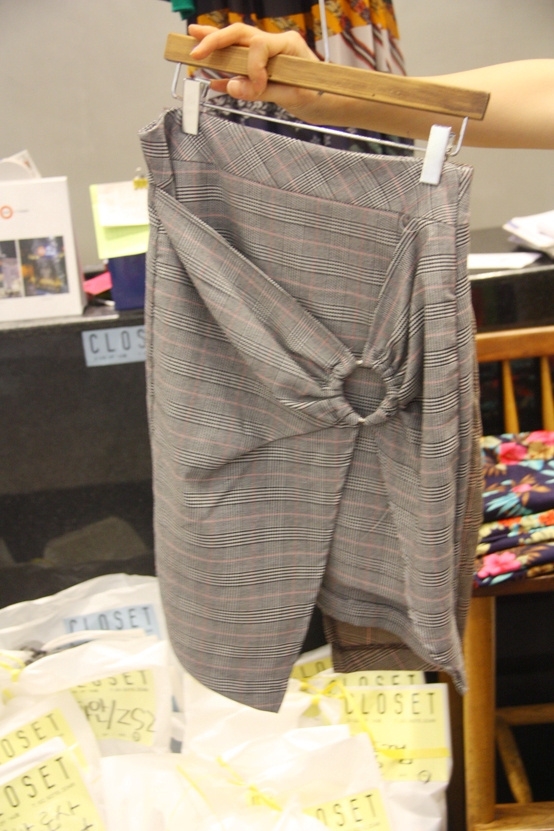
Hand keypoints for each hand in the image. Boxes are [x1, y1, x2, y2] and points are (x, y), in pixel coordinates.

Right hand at [188, 23, 320, 116]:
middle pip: (240, 34)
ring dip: (214, 41)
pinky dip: (224, 67)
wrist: (326, 100)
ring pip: (237, 42)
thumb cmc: (316, 95)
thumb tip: (231, 87)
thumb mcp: (292, 96)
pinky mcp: (262, 65)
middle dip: (216, 40)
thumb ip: (261, 92)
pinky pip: (239, 62)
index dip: (252, 68)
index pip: (258, 46)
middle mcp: (275, 42)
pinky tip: (208, 72)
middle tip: (196, 49)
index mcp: (287, 44)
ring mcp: (268, 52)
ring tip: (192, 37)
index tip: (256, 88)